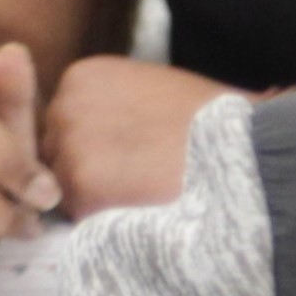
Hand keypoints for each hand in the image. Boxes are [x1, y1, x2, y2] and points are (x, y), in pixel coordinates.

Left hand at [43, 59, 237, 212]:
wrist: (242, 144)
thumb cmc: (206, 119)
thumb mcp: (145, 87)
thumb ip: (105, 104)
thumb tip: (86, 135)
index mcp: (79, 77)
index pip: (60, 124)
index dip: (90, 145)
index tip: (126, 151)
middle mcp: (65, 106)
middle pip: (54, 155)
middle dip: (84, 171)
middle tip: (132, 176)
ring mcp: (71, 146)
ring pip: (63, 187)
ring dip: (92, 198)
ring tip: (139, 190)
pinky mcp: (83, 186)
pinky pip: (79, 213)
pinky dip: (104, 218)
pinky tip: (140, 203)